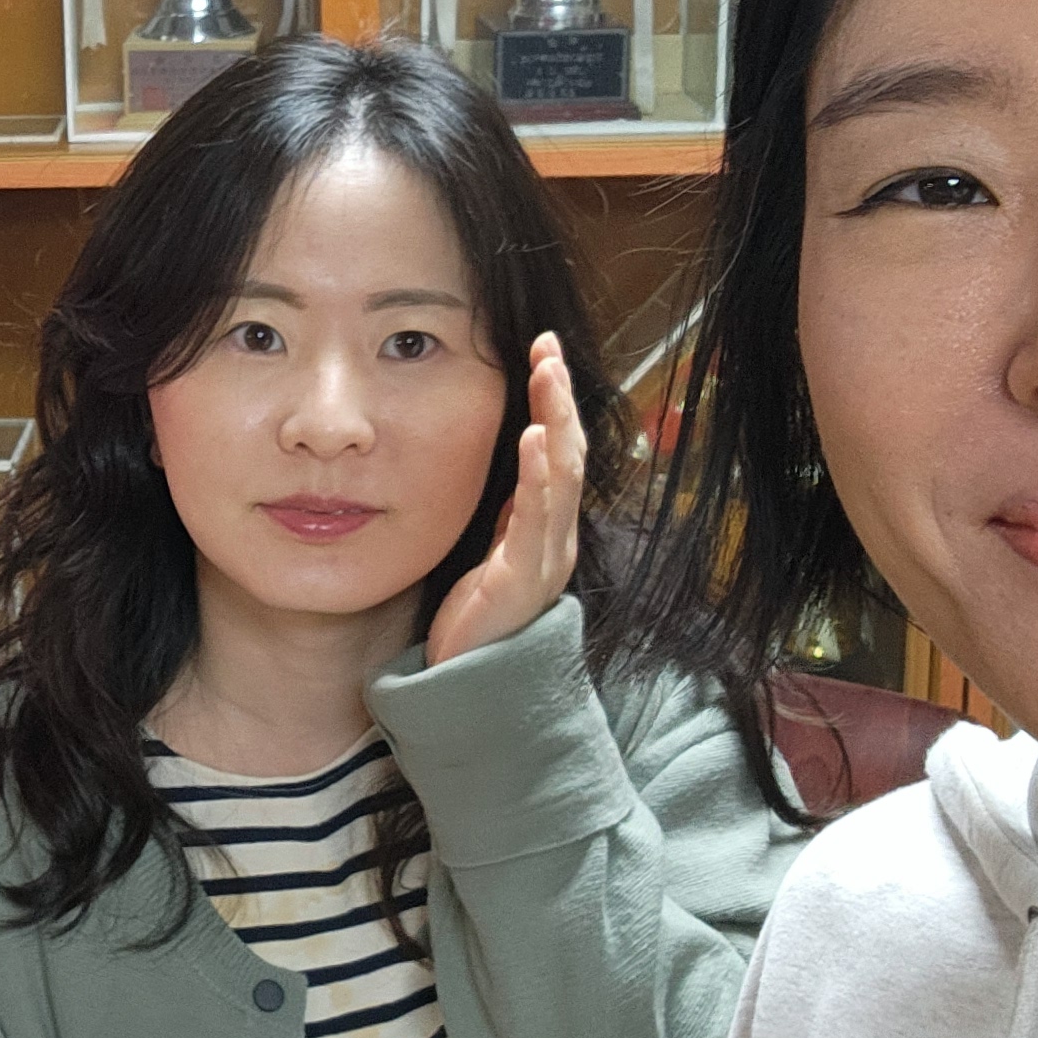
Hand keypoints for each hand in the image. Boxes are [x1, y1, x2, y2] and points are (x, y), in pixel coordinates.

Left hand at [425, 333, 586, 668]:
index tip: (543, 352)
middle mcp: (555, 540)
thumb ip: (505, 511)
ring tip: (546, 374)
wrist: (468, 688)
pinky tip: (535, 440)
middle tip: (548, 348)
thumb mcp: (492, 549)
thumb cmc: (476, 619)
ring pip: (561, 478)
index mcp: (547, 529)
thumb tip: (509, 461)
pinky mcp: (520, 581)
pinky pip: (535, 520)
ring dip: (555, 421)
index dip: (555, 402)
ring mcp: (544, 560)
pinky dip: (538, 476)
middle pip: (569, 455)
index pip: (559, 452)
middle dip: (560, 398)